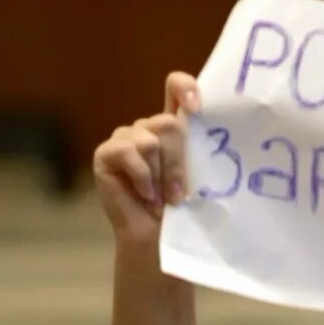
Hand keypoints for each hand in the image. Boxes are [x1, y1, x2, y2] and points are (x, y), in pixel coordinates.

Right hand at [92, 72, 200, 247]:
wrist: (161, 238)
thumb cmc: (185, 209)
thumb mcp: (202, 175)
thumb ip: (203, 149)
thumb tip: (215, 128)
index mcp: (176, 126)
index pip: (176, 86)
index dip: (185, 87)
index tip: (198, 109)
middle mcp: (149, 128)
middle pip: (169, 124)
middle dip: (179, 162)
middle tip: (180, 194)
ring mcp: (126, 138)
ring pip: (152, 142)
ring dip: (162, 176)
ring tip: (163, 198)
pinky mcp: (107, 153)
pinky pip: (128, 154)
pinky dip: (142, 179)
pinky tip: (145, 196)